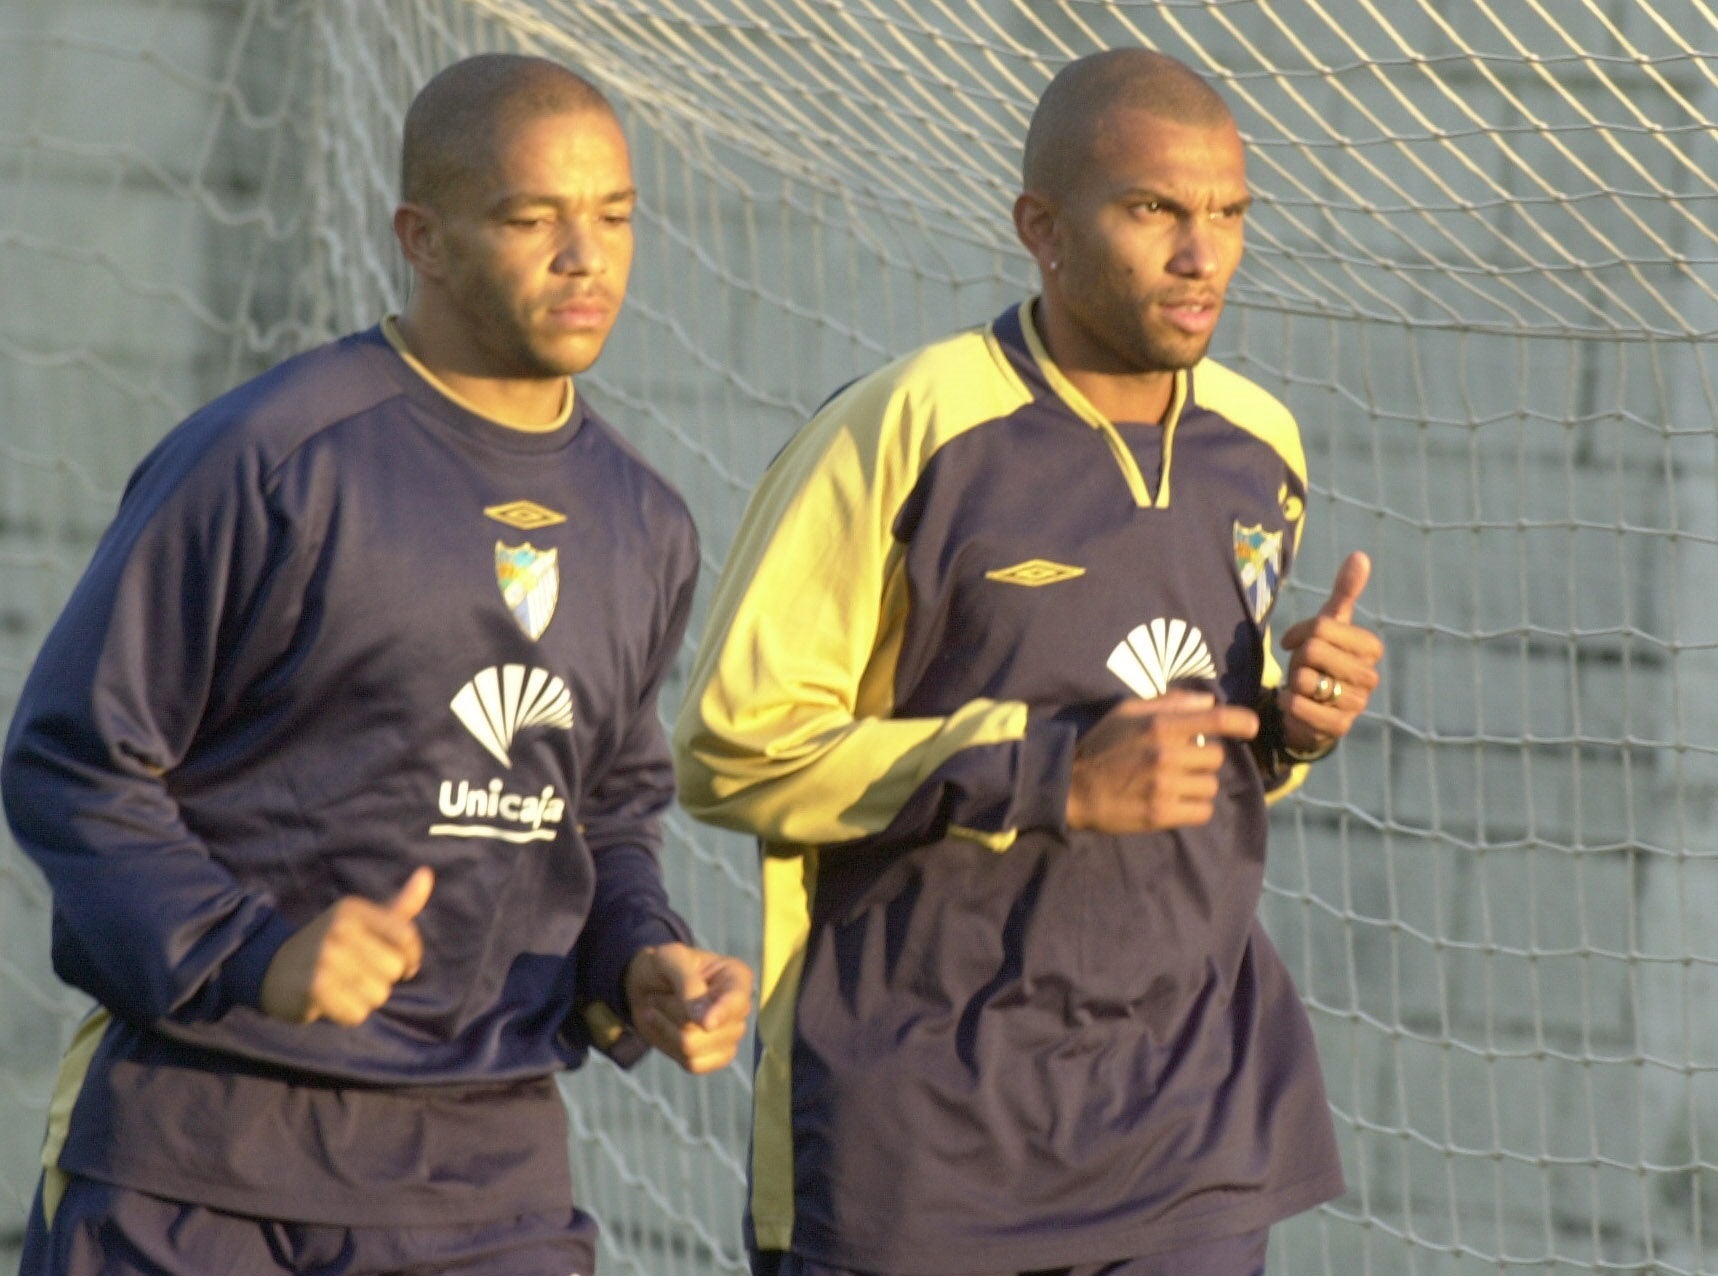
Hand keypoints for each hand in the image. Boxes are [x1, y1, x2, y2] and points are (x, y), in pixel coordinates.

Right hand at [259, 867, 432, 1026]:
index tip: (398, 963)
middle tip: (354, 974)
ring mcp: (325, 957)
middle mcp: (339, 929)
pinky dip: (348, 1014)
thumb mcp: (362, 921)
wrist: (270, 968)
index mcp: (354, 909)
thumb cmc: (329, 946)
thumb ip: (399, 905)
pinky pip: (357, 1013)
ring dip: (364, 999)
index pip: (406, 937)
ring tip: (341, 987)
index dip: (410, 958)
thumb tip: (427, 874)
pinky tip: (331, 1002)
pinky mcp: (314, 987)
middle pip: (394, 970)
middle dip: (381, 979)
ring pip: (378, 995)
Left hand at [624, 942, 753, 1073]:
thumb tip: (705, 1022)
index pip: (737, 1001)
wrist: (646, 984)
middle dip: (674, 1013)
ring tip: (658, 1008)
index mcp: (737, 978)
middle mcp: (739, 1009)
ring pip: (696, 1048)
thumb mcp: (671, 959)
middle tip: (659, 996)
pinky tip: (664, 1026)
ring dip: (667, 1028)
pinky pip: (694, 1064)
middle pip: (708, 1030)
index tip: (707, 1024)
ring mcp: (730, 1035)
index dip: (722, 1013)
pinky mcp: (715, 1056)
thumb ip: (689, 984)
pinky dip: (670, 1045)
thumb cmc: (663, 966)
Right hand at [1066, 690, 1259, 832]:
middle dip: (1203, 759)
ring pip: (1211, 785)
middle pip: (1216, 757)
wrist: (1073, 788)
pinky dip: (1195, 808)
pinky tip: (1177, 803)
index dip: (1241, 721)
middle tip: (1181, 762)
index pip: (1216, 719)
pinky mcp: (1161, 814)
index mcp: (1160, 725)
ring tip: (1176, 784)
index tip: (1250, 727)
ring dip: (1199, 785)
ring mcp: (1165, 786)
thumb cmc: (1101, 745)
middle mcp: (1167, 754)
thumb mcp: (1127, 712)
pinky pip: (1203, 811)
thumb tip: (1207, 701)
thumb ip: (1168, 704)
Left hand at [1276, 550, 1384, 754]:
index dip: (1299, 633)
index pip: (1322, 626)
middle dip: (1297, 659)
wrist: (1310, 708)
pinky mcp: (1338, 727)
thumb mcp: (1329, 625)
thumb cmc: (1320, 660)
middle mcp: (1370, 676)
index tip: (1293, 642)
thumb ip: (1344, 592)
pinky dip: (1288, 703)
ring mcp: (1356, 704)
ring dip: (1293, 682)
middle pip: (1313, 651)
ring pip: (1305, 678)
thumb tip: (1360, 555)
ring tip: (1302, 687)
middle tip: (1301, 668)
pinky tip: (1293, 703)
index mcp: (1370, 647)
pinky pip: (1301, 706)